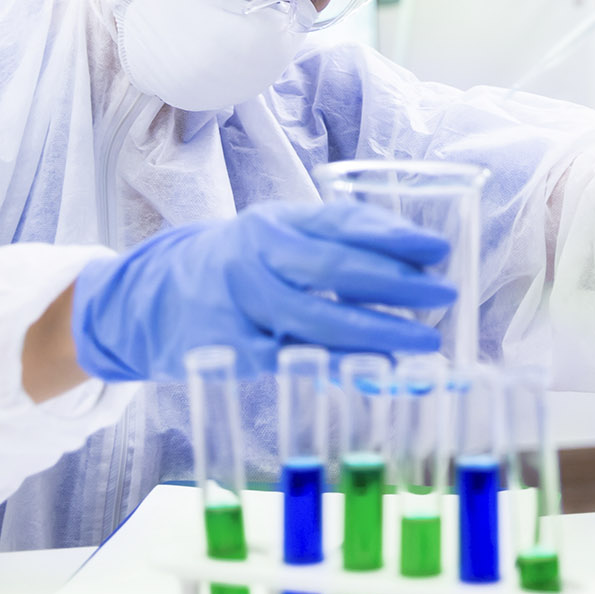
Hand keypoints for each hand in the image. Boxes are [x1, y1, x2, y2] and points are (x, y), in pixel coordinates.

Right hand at [71, 199, 453, 381]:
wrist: (151, 298)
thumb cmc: (236, 266)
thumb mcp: (277, 238)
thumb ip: (333, 244)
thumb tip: (412, 261)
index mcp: (276, 222)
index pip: (342, 224)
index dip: (393, 237)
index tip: (438, 249)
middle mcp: (257, 256)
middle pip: (335, 268)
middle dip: (396, 283)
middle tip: (443, 294)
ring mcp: (240, 302)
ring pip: (317, 317)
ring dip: (376, 331)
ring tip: (423, 342)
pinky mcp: (229, 347)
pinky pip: (292, 358)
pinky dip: (337, 366)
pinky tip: (374, 371)